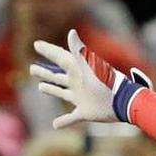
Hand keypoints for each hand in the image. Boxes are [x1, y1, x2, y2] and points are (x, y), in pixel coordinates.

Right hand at [30, 29, 150, 128]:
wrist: (122, 102)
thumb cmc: (107, 82)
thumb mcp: (90, 65)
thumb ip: (79, 51)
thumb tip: (71, 32)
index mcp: (78, 69)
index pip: (59, 57)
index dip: (48, 50)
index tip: (36, 44)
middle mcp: (78, 82)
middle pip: (58, 76)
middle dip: (45, 72)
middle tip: (32, 68)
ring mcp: (81, 97)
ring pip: (62, 92)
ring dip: (51, 90)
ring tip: (41, 87)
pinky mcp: (85, 111)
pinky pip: (71, 117)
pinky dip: (63, 121)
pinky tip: (55, 124)